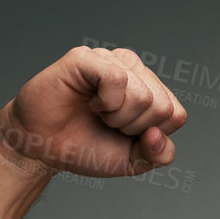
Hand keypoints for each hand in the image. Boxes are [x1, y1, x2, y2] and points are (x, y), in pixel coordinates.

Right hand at [0, 46, 186, 176]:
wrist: (43, 148)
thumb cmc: (85, 147)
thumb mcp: (132, 161)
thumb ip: (159, 154)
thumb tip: (157, 134)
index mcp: (148, 88)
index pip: (176, 114)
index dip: (151, 136)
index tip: (125, 135)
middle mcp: (132, 69)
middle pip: (162, 106)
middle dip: (134, 128)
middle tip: (108, 124)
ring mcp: (109, 60)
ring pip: (142, 95)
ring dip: (118, 118)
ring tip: (97, 113)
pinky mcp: (86, 58)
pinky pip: (116, 80)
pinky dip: (105, 103)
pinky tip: (90, 102)